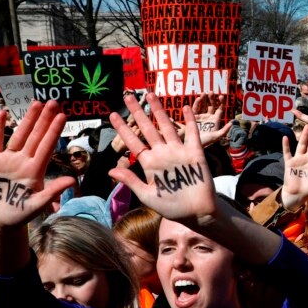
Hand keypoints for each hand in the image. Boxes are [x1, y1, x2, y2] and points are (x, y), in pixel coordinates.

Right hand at [0, 102, 74, 228]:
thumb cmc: (20, 215)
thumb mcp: (37, 205)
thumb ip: (52, 192)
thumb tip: (72, 181)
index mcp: (36, 170)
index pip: (47, 146)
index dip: (54, 131)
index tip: (62, 115)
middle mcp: (24, 161)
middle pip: (36, 136)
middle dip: (44, 119)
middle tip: (53, 101)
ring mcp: (8, 160)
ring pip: (19, 135)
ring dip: (27, 119)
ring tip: (35, 103)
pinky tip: (4, 113)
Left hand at [108, 93, 217, 225]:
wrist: (197, 212)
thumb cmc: (172, 207)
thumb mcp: (147, 196)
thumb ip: (131, 181)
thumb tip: (110, 170)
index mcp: (149, 163)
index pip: (133, 142)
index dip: (123, 128)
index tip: (113, 114)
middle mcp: (162, 154)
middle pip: (148, 128)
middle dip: (138, 112)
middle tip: (128, 96)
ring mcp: (179, 152)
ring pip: (167, 126)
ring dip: (159, 111)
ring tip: (151, 95)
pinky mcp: (195, 154)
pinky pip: (192, 134)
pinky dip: (190, 121)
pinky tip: (185, 108)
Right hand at [191, 93, 232, 146]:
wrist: (193, 144)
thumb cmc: (206, 142)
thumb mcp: (216, 137)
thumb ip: (224, 130)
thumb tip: (232, 122)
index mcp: (216, 120)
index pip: (220, 109)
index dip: (221, 102)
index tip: (221, 96)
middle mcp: (209, 117)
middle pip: (211, 105)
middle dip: (212, 99)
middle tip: (212, 92)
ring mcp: (201, 116)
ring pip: (203, 105)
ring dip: (204, 98)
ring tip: (205, 93)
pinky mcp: (193, 116)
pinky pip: (196, 108)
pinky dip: (197, 103)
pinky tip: (199, 98)